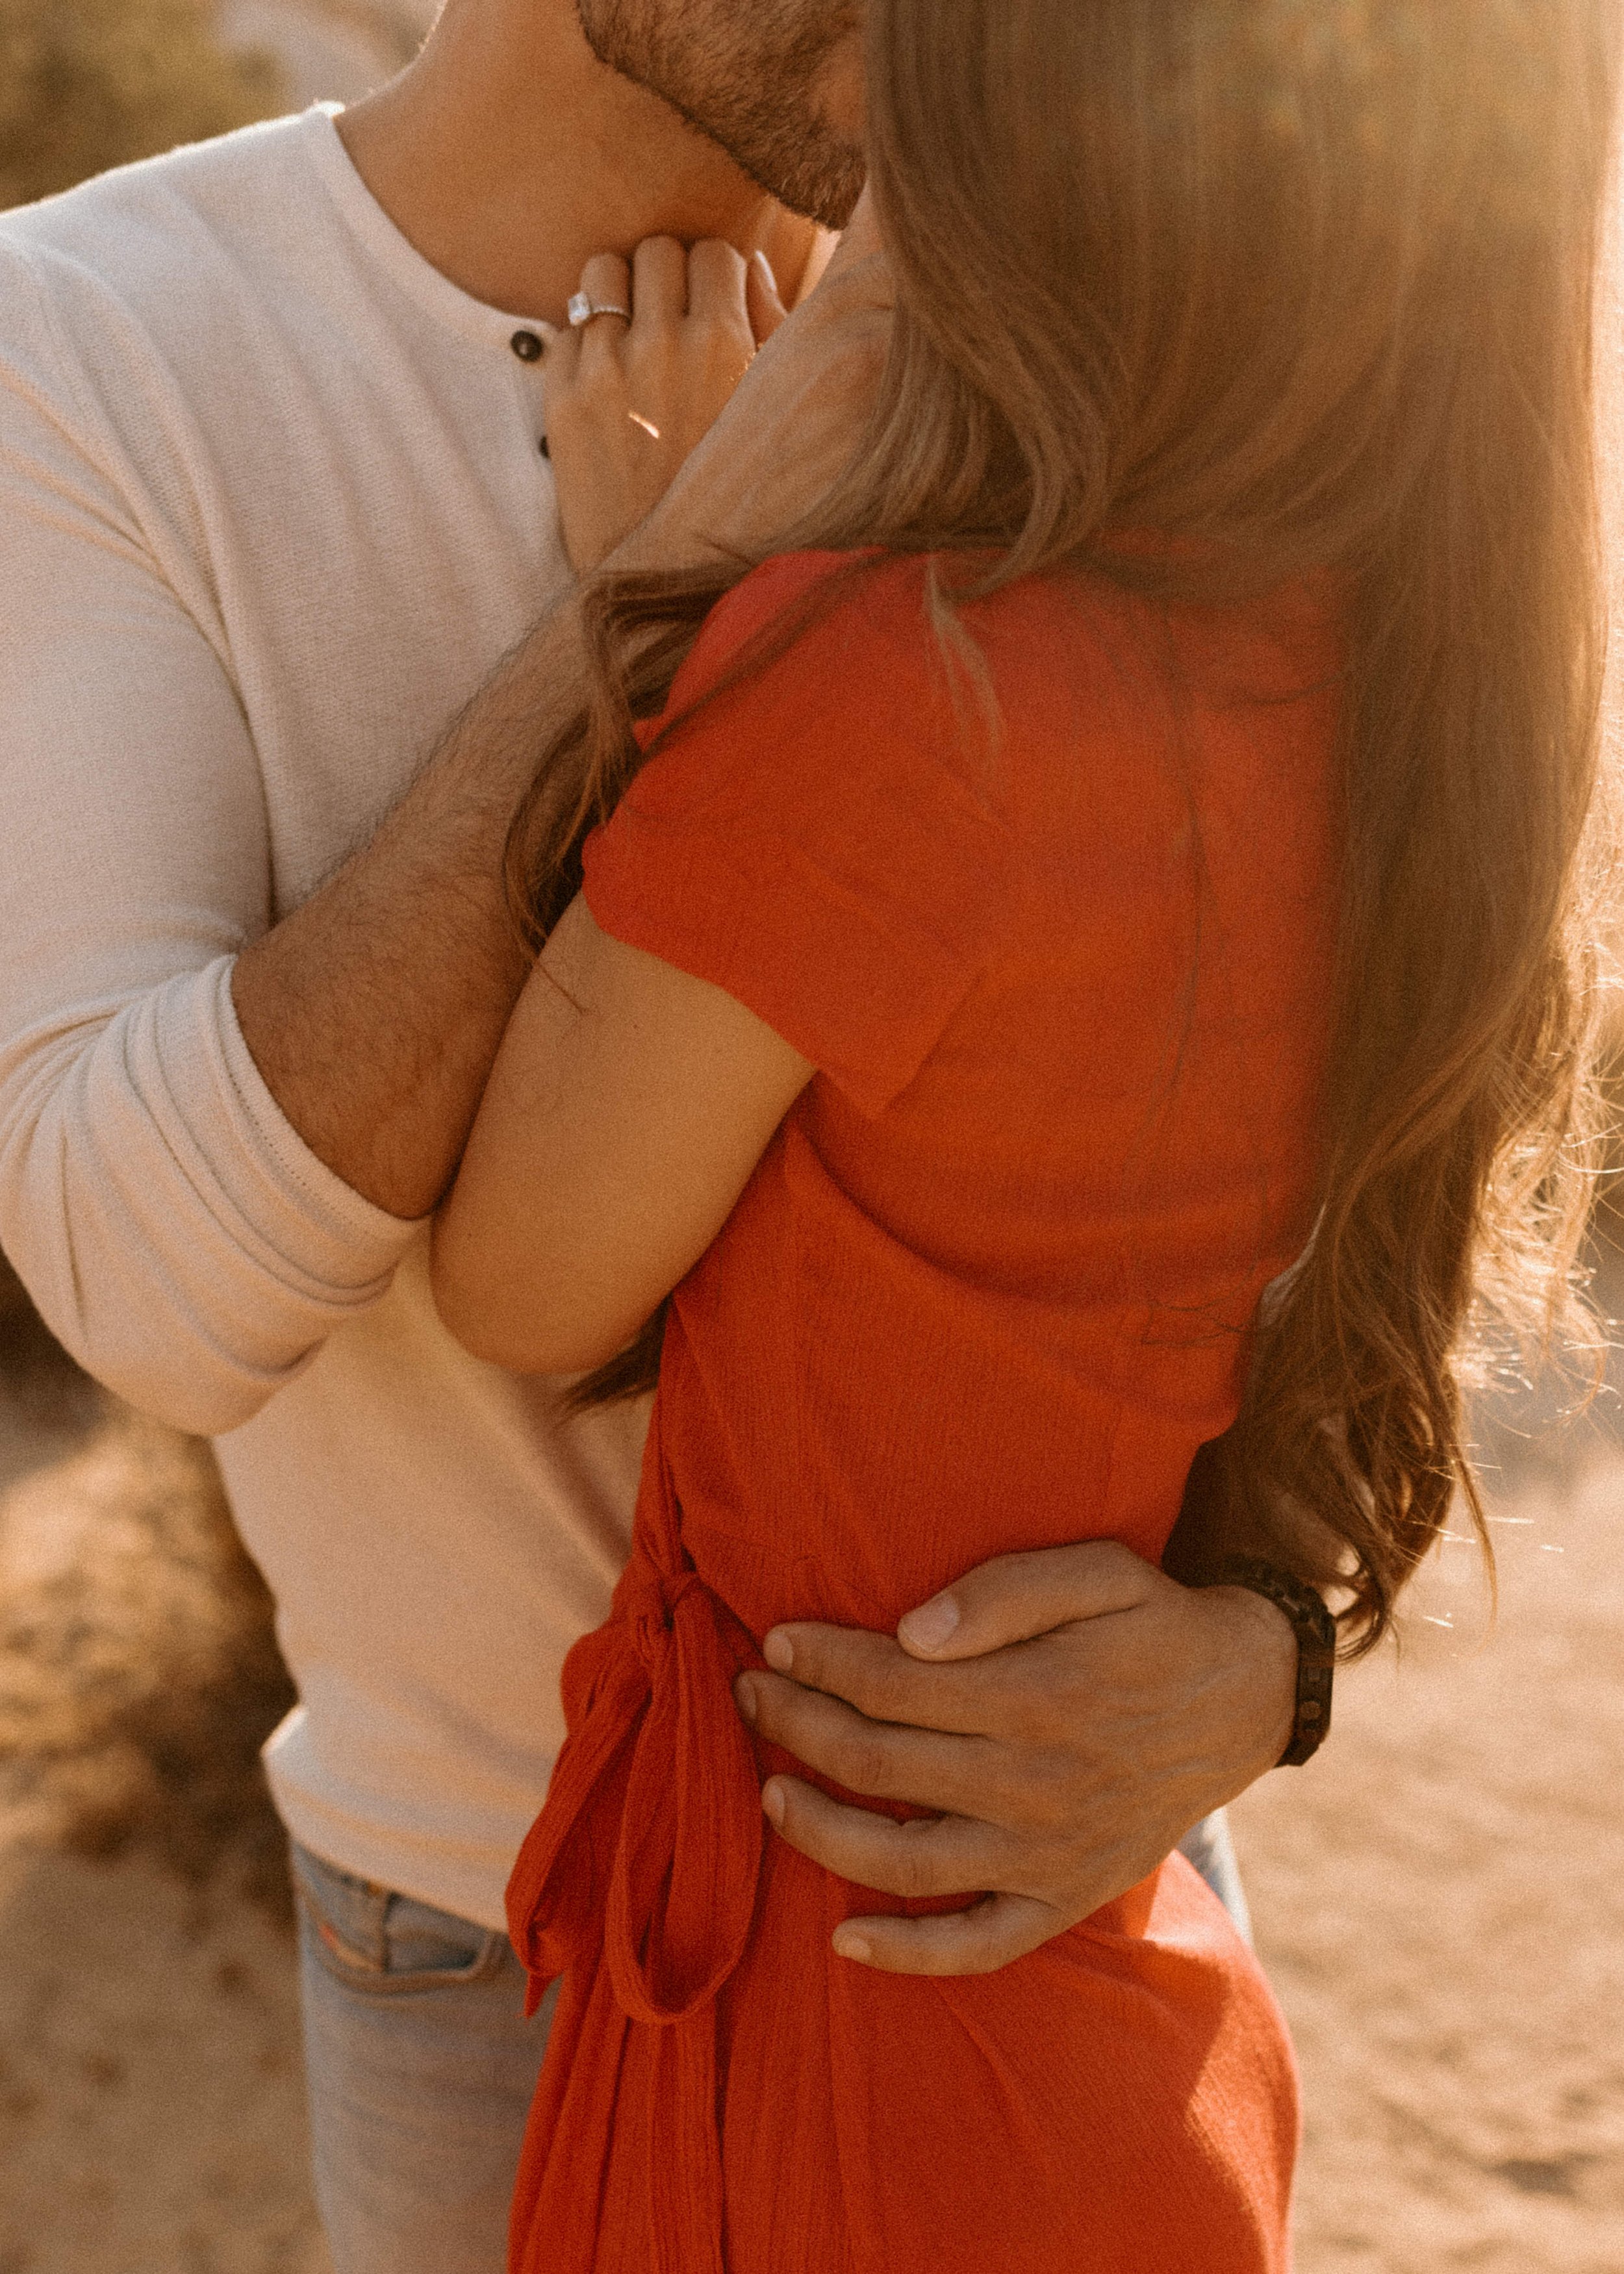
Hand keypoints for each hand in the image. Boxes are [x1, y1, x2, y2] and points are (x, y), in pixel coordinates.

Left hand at [545, 236, 787, 573]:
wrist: (665, 576)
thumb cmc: (731, 493)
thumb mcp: (773, 414)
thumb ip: (774, 330)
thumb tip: (754, 266)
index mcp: (726, 344)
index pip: (715, 252)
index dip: (714, 275)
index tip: (710, 305)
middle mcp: (663, 345)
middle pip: (658, 250)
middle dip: (665, 277)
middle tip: (669, 318)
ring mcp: (606, 369)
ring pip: (602, 272)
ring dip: (617, 292)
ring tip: (630, 333)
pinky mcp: (562, 397)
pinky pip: (568, 327)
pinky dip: (586, 344)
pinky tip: (605, 382)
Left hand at [733, 1542, 1297, 1976]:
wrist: (1243, 1702)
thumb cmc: (1153, 1623)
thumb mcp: (1101, 1571)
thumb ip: (1007, 1591)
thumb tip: (911, 1631)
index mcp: (1041, 1694)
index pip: (894, 1683)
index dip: (823, 1660)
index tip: (777, 1639)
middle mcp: (1038, 1783)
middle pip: (881, 1762)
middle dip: (797, 1725)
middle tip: (748, 1696)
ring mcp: (1050, 1854)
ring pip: (905, 1861)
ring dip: (820, 1831)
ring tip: (767, 1792)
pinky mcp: (1064, 1899)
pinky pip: (976, 1945)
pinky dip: (906, 1953)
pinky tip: (840, 1938)